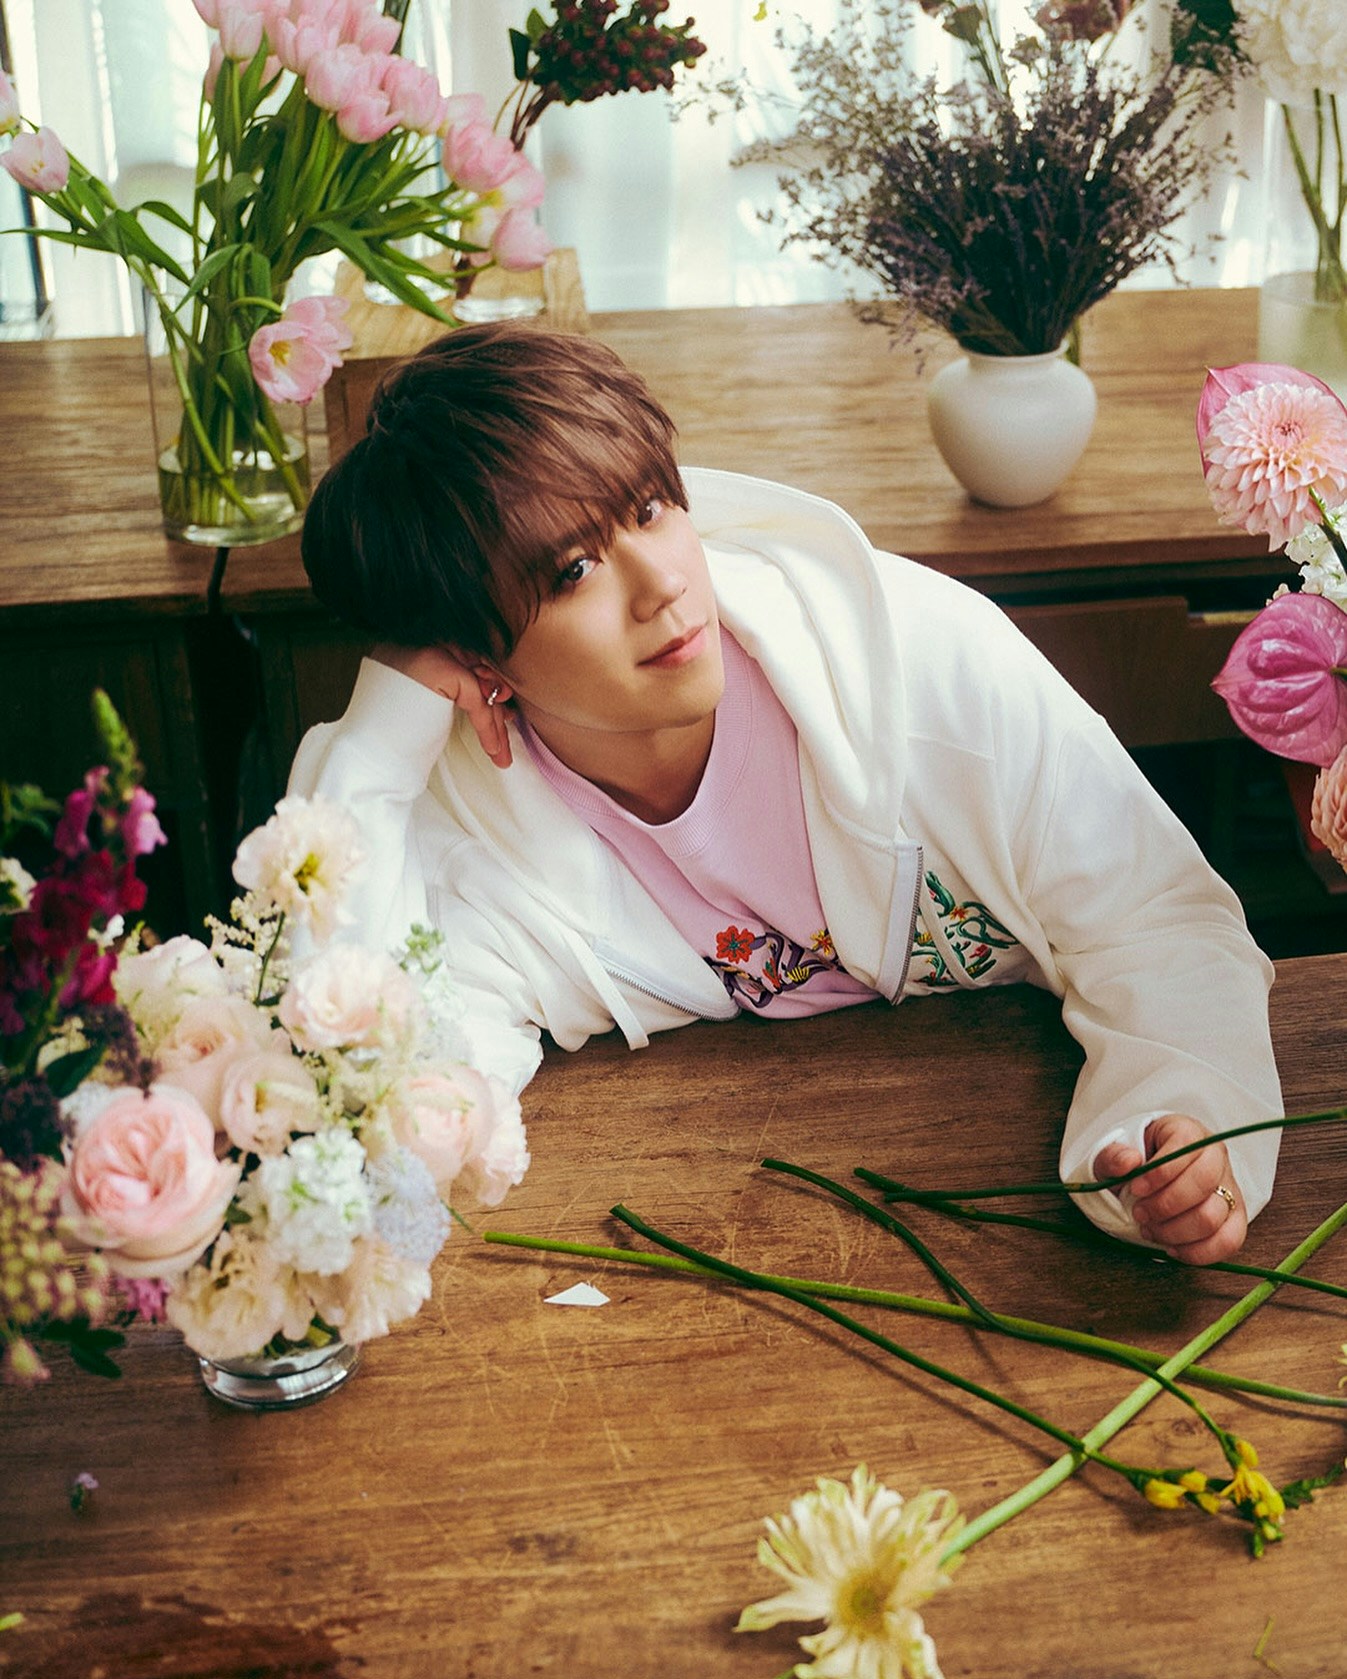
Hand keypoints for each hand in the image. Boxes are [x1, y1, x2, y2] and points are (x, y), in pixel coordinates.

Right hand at [371, 643, 511, 769]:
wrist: (366, 757)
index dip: (485, 685)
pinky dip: (488, 726)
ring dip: (495, 720)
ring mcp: (428, 649)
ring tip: (501, 751)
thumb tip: (498, 684)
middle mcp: (420, 639)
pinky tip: (493, 748)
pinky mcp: (438, 669)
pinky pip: (477, 698)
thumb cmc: (392, 735)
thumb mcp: (427, 700)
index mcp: (413, 642)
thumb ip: (456, 684)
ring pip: (480, 683)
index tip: (501, 710)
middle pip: (476, 667)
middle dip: (496, 702)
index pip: (464, 657)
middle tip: (508, 728)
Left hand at [1092, 1114, 1246, 1264]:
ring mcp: (1229, 1188)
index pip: (1184, 1149)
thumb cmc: (1137, 1165)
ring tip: (1150, 1230)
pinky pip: (1228, 1242)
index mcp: (1188, 1132)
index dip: (1159, 1174)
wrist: (1150, 1181)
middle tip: (1139, 1213)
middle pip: (1202, 1184)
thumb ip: (1113, 1155)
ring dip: (1174, 1231)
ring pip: (1212, 1217)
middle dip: (1164, 1205)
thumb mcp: (1115, 1155)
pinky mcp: (1234, 1218)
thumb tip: (1128, 1161)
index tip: (1135, 1189)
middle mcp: (1215, 1157)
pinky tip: (1171, 1248)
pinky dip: (1196, 1252)